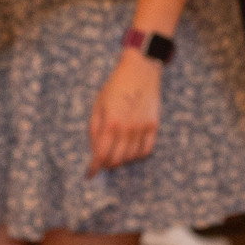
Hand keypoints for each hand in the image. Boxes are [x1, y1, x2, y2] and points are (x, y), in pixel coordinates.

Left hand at [90, 49, 162, 172]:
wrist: (140, 70)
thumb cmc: (115, 86)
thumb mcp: (98, 104)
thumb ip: (95, 130)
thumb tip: (94, 151)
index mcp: (111, 121)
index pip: (101, 154)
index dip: (94, 167)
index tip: (90, 174)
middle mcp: (128, 128)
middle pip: (116, 160)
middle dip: (106, 164)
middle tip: (101, 162)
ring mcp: (142, 127)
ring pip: (131, 157)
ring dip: (121, 160)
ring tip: (115, 153)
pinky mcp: (154, 125)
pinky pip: (146, 150)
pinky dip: (137, 155)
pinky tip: (130, 150)